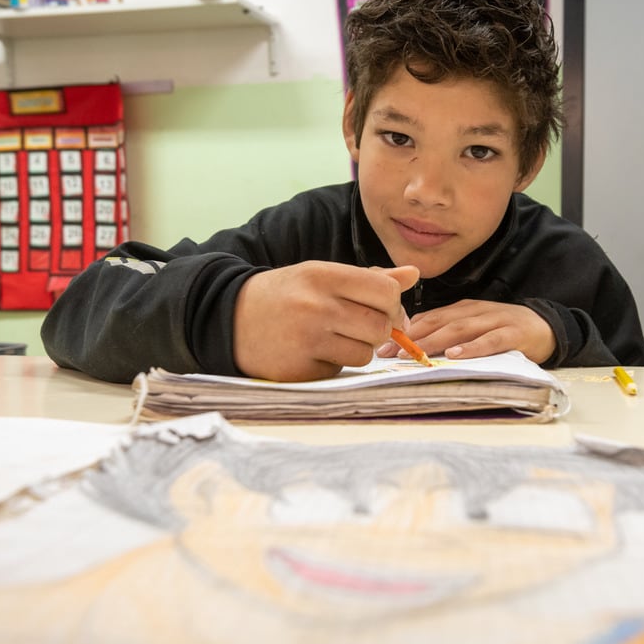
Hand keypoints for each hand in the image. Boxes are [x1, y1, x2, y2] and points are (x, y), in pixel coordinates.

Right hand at [233, 261, 418, 381]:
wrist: (229, 318)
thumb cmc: (286, 294)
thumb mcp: (321, 276)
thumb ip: (368, 278)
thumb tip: (414, 274)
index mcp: (324, 275)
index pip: (384, 291)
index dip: (393, 305)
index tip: (385, 310)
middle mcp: (316, 306)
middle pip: (380, 326)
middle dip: (380, 330)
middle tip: (363, 327)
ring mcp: (307, 339)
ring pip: (365, 353)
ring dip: (358, 349)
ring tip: (335, 338)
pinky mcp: (301, 369)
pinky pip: (340, 370)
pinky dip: (335, 363)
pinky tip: (314, 351)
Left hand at [376, 299, 554, 364]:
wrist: (547, 325)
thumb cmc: (504, 330)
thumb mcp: (474, 327)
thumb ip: (449, 332)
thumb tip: (413, 345)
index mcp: (462, 309)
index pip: (429, 318)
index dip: (404, 331)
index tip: (382, 346)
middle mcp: (475, 311)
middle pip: (439, 323)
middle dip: (412, 338)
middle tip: (390, 354)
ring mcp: (495, 321)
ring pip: (460, 330)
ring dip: (435, 342)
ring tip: (415, 355)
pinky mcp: (514, 334)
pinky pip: (490, 341)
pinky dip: (472, 348)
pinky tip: (456, 356)